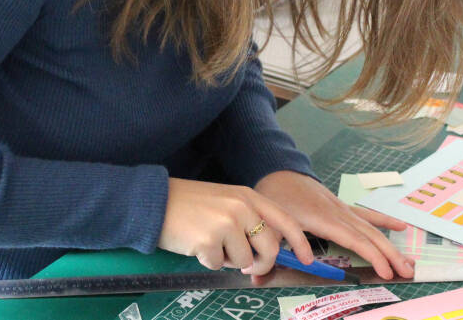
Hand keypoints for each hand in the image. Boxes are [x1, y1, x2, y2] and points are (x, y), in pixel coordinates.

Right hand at [158, 177, 313, 274]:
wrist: (155, 202)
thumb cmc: (190, 205)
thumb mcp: (225, 202)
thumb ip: (248, 221)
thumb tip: (266, 254)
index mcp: (248, 196)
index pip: (285, 220)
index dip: (299, 242)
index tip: (308, 259)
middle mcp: (241, 207)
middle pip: (270, 248)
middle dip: (261, 263)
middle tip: (246, 264)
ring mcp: (226, 223)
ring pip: (244, 261)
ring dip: (227, 260)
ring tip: (210, 242)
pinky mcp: (209, 241)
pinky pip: (218, 265)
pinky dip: (207, 261)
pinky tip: (195, 244)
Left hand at [254, 171, 414, 279]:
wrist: (277, 169)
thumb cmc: (272, 195)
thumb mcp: (267, 221)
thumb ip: (268, 249)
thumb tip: (256, 276)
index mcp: (321, 217)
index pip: (353, 239)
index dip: (372, 255)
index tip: (386, 272)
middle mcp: (337, 212)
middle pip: (369, 235)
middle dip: (390, 255)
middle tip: (408, 273)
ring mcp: (341, 208)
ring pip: (372, 227)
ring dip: (391, 245)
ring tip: (409, 262)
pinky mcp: (341, 206)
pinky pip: (366, 215)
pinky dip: (384, 221)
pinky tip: (401, 227)